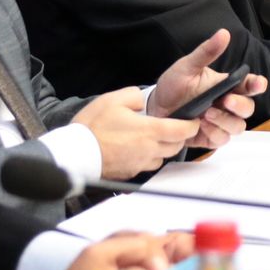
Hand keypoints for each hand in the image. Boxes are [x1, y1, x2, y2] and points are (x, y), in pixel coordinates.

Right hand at [74, 87, 198, 180]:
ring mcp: (140, 163)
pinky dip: (148, 156)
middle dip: (179, 137)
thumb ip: (134, 96)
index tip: (193, 121)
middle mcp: (149, 150)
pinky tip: (137, 148)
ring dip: (163, 148)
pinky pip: (147, 164)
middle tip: (174, 127)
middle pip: (176, 146)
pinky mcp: (130, 172)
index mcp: (149, 131)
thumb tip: (141, 100)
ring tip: (153, 137)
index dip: (191, 126)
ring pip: (163, 157)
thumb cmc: (93, 128)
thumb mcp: (113, 99)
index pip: (182, 131)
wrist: (76, 153)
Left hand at [148, 29, 267, 149]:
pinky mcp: (210, 137)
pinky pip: (221, 139)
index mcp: (226, 86)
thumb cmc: (174, 86)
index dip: (257, 84)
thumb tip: (223, 33)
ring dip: (225, 121)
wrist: (155, 108)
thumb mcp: (187, 66)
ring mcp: (220, 122)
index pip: (249, 85)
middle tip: (225, 101)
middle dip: (240, 106)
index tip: (258, 83)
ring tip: (207, 114)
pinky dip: (213, 133)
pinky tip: (201, 126)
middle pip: (248, 109)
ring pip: (237, 127)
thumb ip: (206, 52)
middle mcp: (227, 105)